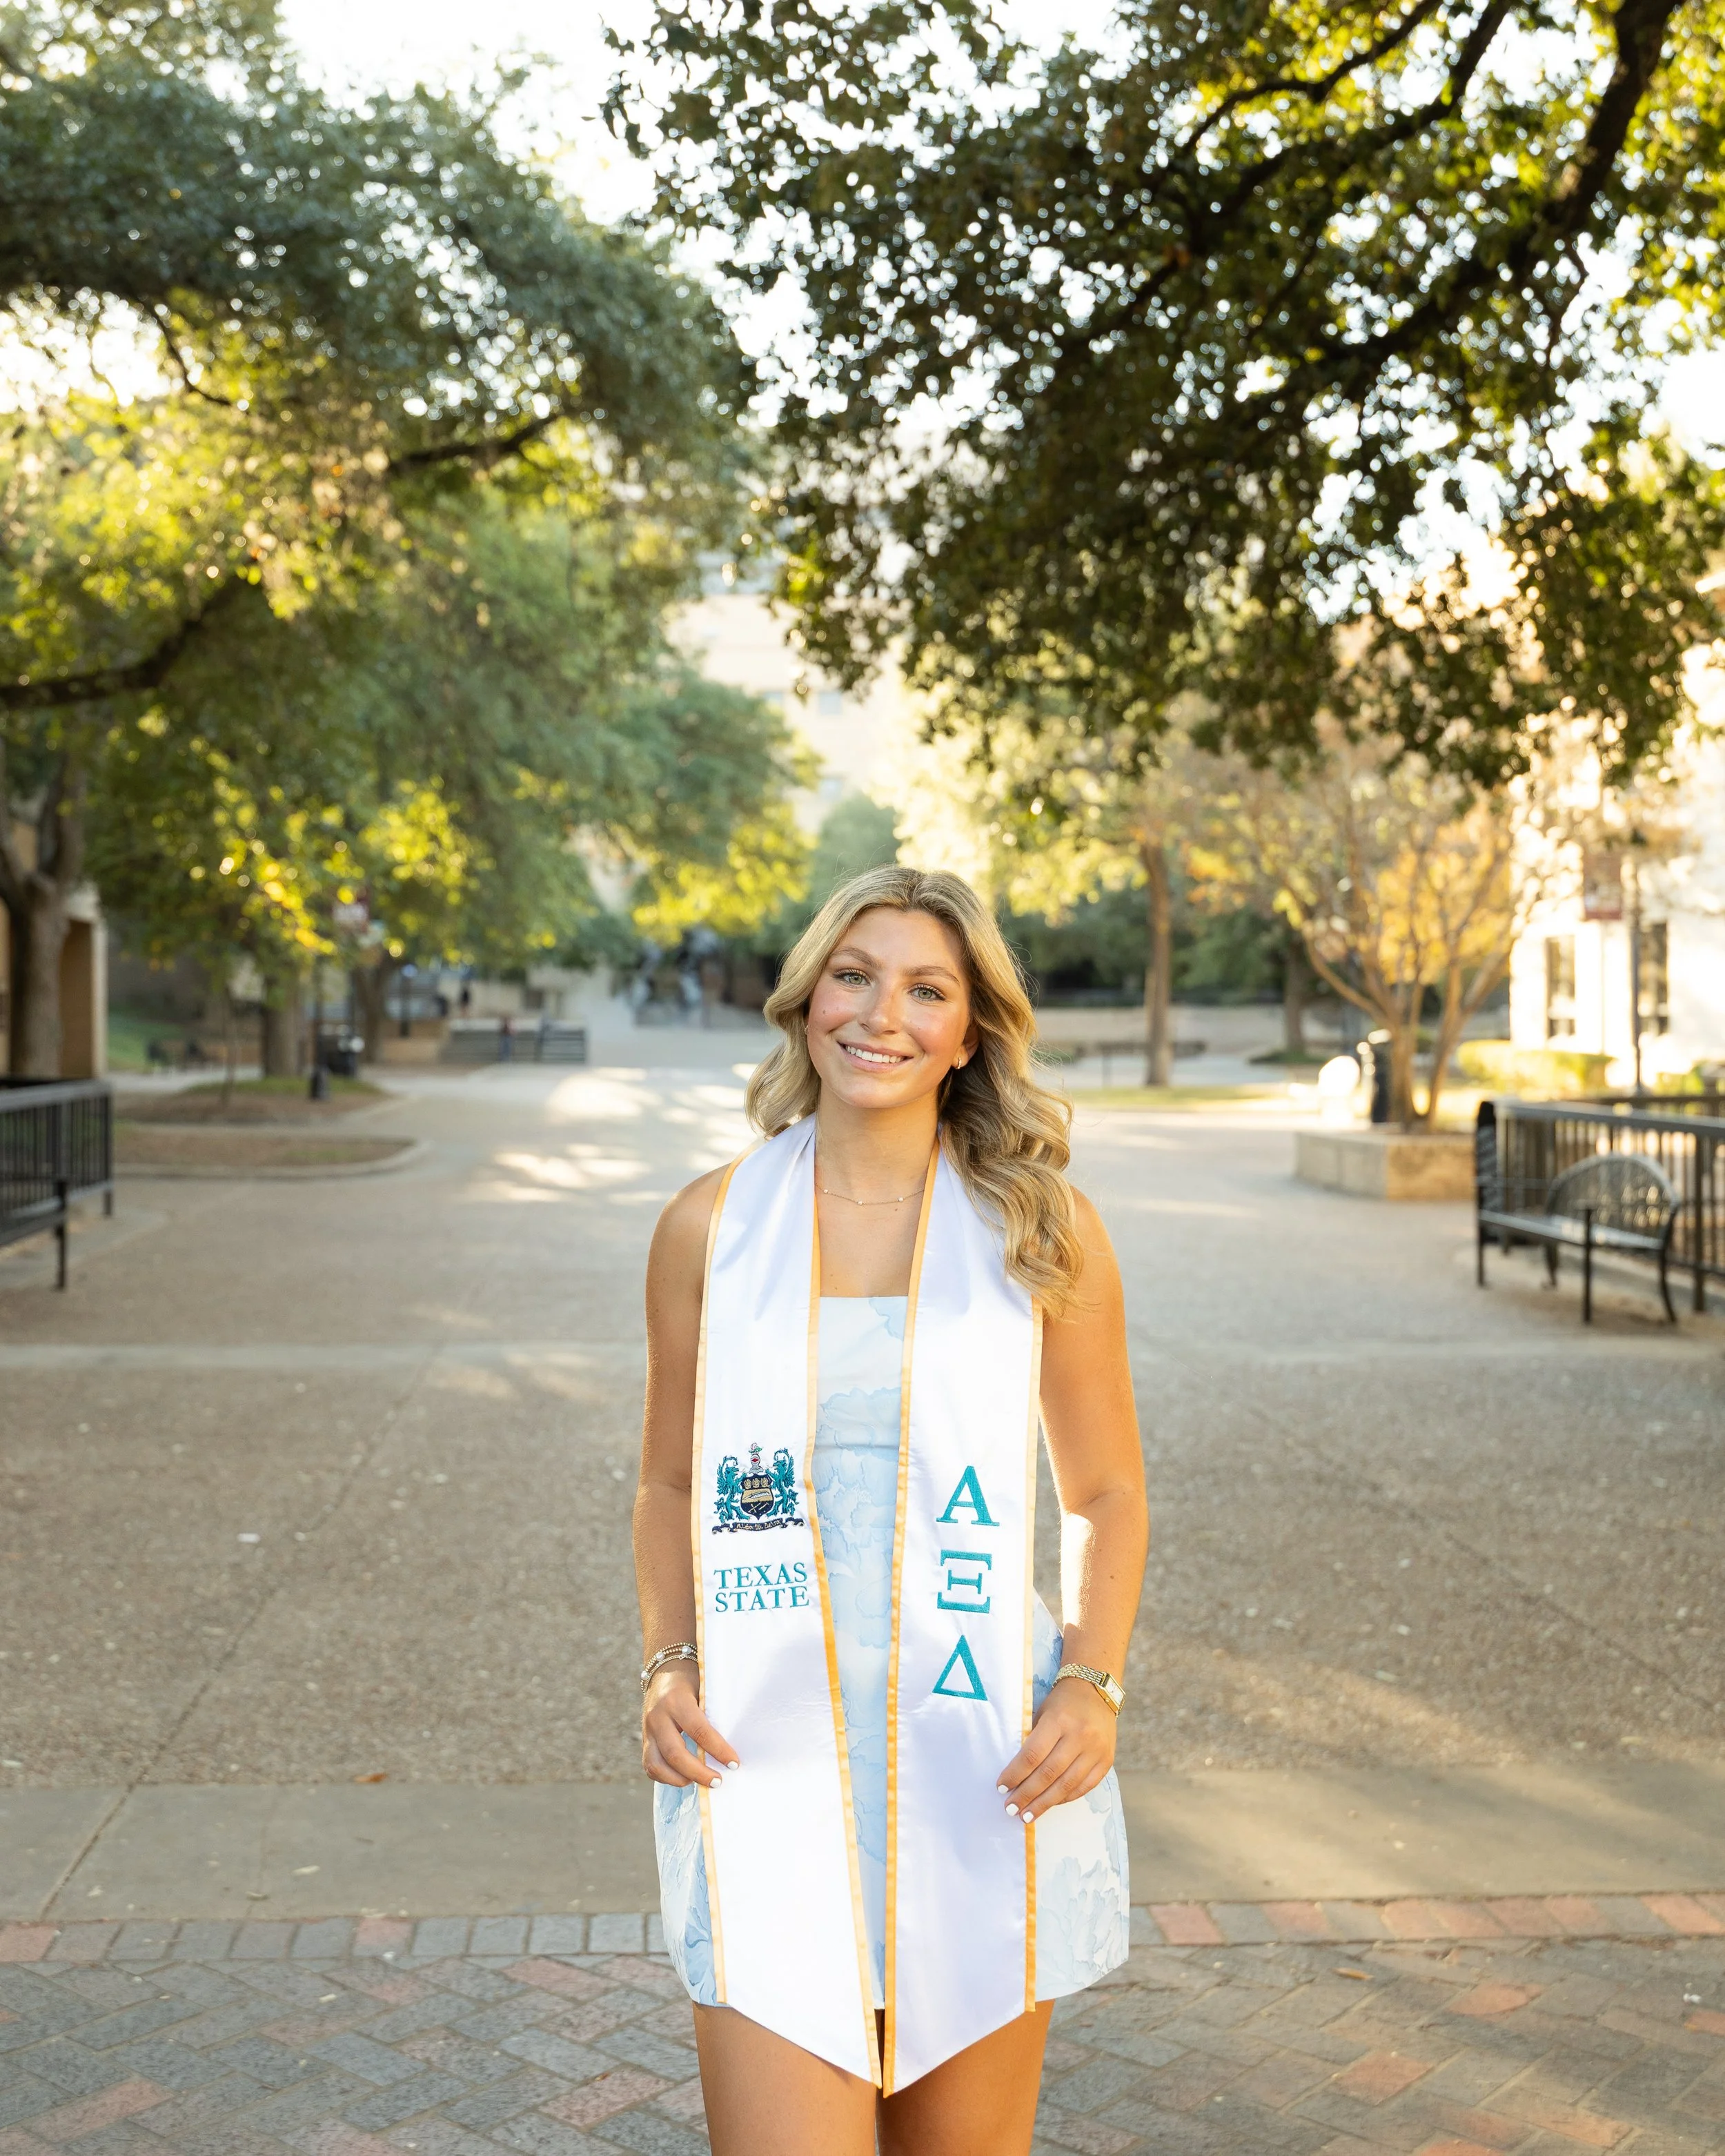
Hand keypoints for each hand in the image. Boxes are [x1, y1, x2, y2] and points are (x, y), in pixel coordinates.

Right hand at [641, 1665, 738, 1788]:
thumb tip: (731, 1745)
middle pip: (675, 1754)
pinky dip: (667, 1778)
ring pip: (657, 1765)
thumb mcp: (704, 1688)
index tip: (734, 1763)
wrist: (665, 1671)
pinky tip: (685, 1778)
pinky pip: (650, 1766)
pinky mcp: (644, 1740)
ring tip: (701, 1782)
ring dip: (680, 1780)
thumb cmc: (692, 1680)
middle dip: (698, 1773)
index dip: (718, 1750)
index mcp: (676, 1700)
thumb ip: (713, 1713)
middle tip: (718, 1781)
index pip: (699, 1730)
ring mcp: (647, 1730)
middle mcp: (657, 1717)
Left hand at [996, 1675, 1116, 1822]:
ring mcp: (1096, 1750)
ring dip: (1045, 1803)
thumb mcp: (1043, 1712)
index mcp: (1059, 1721)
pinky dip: (1065, 1798)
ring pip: (1067, 1785)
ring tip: (1027, 1815)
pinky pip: (1085, 1787)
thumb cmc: (1062, 1702)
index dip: (1015, 1774)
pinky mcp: (1107, 1761)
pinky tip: (1051, 1804)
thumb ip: (1033, 1740)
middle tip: (1011, 1809)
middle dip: (1027, 1795)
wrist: (1096, 1690)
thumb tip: (1016, 1775)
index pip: (1032, 1754)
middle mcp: (1079, 1736)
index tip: (1001, 1787)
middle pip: (1049, 1774)